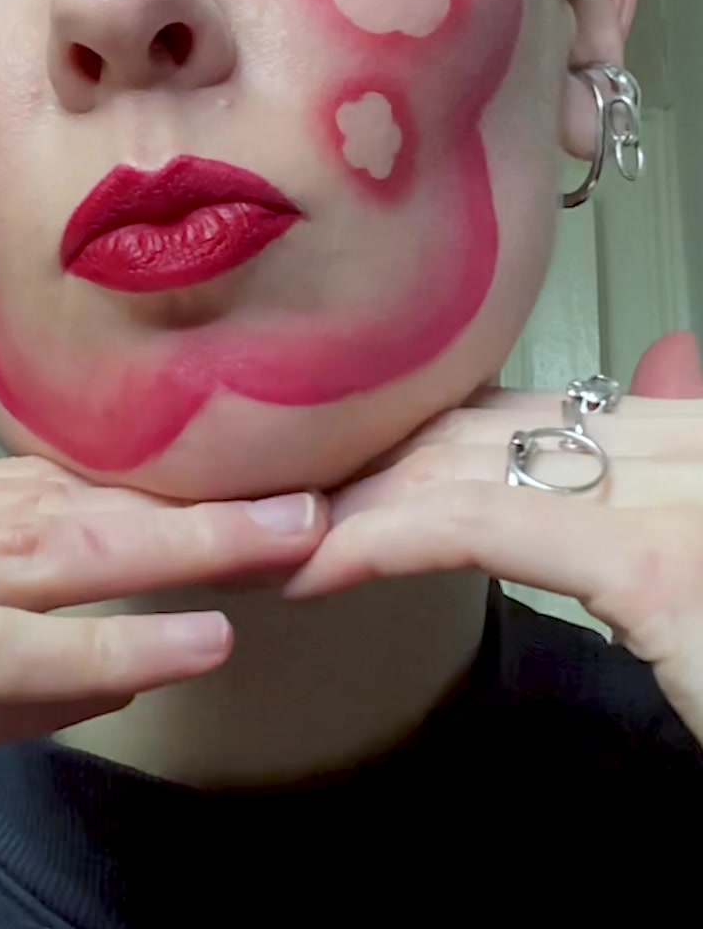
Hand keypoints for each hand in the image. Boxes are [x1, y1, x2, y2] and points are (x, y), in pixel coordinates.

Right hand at [0, 454, 324, 900]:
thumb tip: (100, 673)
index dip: (121, 494)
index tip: (224, 500)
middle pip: (23, 501)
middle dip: (170, 506)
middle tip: (295, 503)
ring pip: (8, 552)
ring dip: (160, 555)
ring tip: (277, 551)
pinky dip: (81, 645)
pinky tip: (174, 646)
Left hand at [285, 332, 702, 746]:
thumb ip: (673, 462)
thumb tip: (665, 358)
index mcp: (693, 439)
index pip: (522, 413)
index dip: (413, 433)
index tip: (333, 469)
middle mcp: (681, 442)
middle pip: (480, 431)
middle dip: (364, 462)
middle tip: (268, 494)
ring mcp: (668, 497)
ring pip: (467, 469)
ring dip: (354, 500)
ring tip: (268, 532)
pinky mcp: (651, 569)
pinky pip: (483, 531)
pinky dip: (386, 542)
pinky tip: (317, 564)